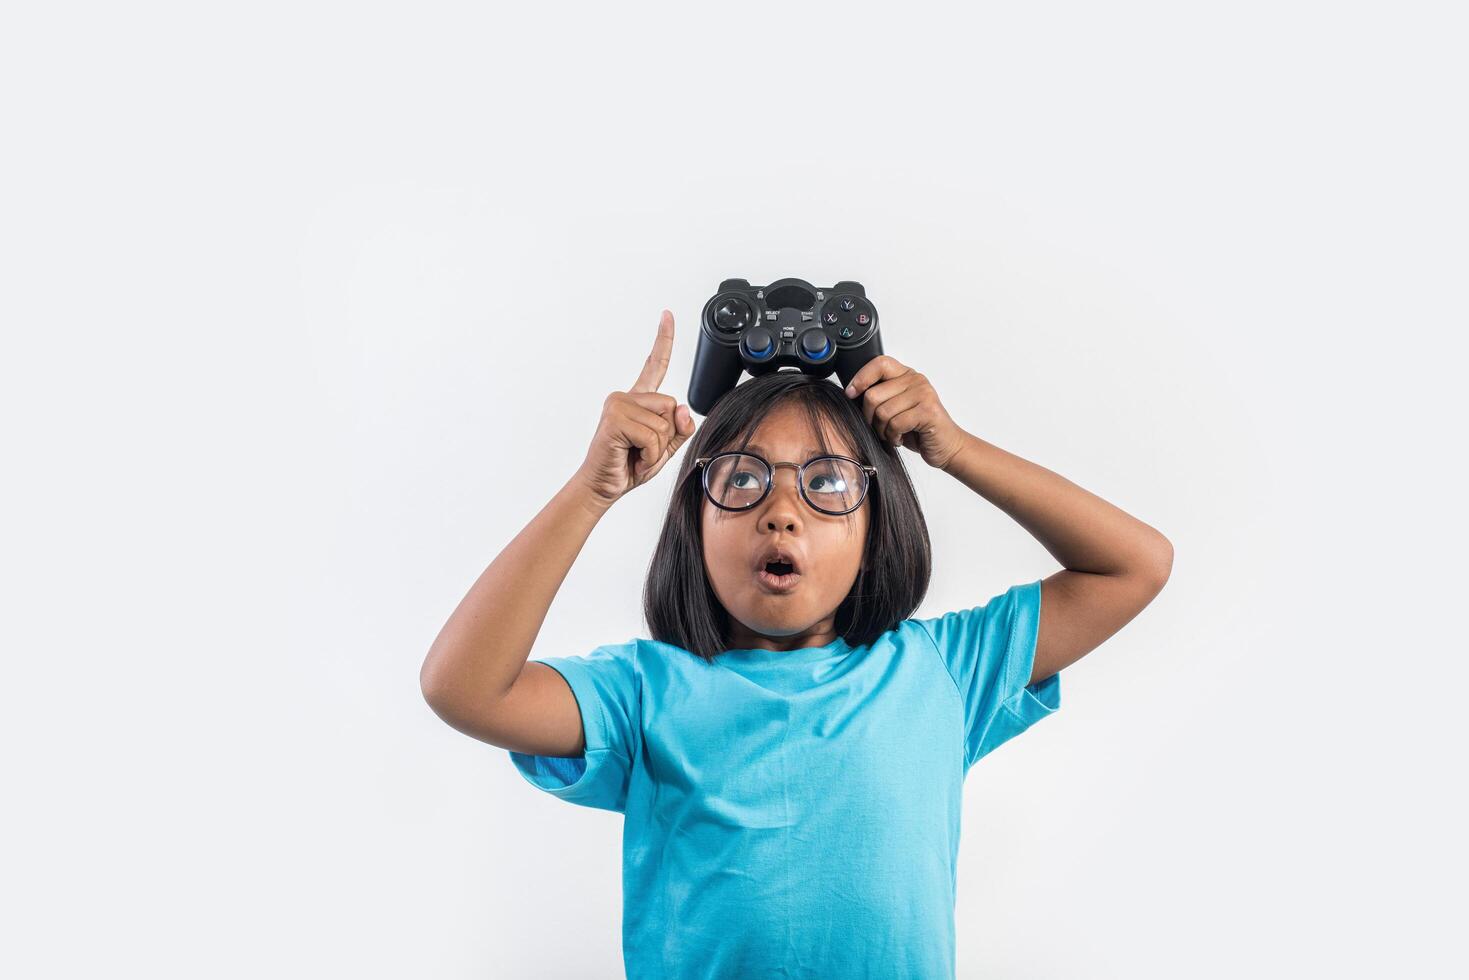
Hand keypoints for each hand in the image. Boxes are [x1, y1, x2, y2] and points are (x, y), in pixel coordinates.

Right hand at [576, 310, 697, 506]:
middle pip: (671, 406)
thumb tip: (681, 408)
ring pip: (663, 423)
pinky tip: (632, 458)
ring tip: (635, 455)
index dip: (663, 339)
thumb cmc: (629, 466)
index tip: (667, 314)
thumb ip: (679, 428)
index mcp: (638, 400)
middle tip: (642, 450)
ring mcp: (618, 405)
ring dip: (656, 449)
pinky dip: (649, 455)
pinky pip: (652, 436)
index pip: (655, 365)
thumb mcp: (664, 448)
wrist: (603, 486)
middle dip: (666, 436)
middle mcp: (626, 397)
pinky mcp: (614, 418)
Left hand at [844, 355, 966, 470]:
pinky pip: (895, 424)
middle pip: (873, 395)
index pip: (879, 364)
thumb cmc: (918, 429)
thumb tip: (851, 393)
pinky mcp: (928, 411)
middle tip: (880, 427)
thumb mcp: (896, 407)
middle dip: (869, 417)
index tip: (851, 394)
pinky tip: (900, 438)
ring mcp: (924, 394)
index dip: (861, 378)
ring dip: (882, 430)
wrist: (946, 446)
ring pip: (882, 412)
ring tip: (892, 433)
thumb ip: (881, 396)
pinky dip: (893, 436)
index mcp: (906, 375)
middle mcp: (916, 380)